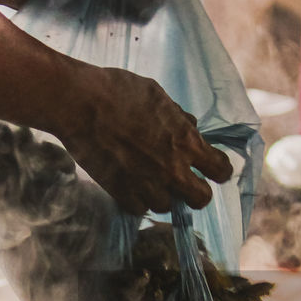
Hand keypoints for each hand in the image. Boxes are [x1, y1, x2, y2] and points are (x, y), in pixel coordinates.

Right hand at [58, 63, 233, 215]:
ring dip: (162, 195)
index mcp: (186, 142)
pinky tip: (132, 186)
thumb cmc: (118, 91)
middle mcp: (172, 169)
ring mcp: (147, 185)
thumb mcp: (158, 96)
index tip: (213, 169)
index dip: (219, 170)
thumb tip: (191, 126)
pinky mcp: (122, 194)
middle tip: (187, 184)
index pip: (220, 170)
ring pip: (167, 206)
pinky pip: (140, 210)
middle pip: (201, 199)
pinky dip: (138, 200)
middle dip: (197, 192)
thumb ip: (179, 117)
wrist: (79, 103)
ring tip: (150, 181)